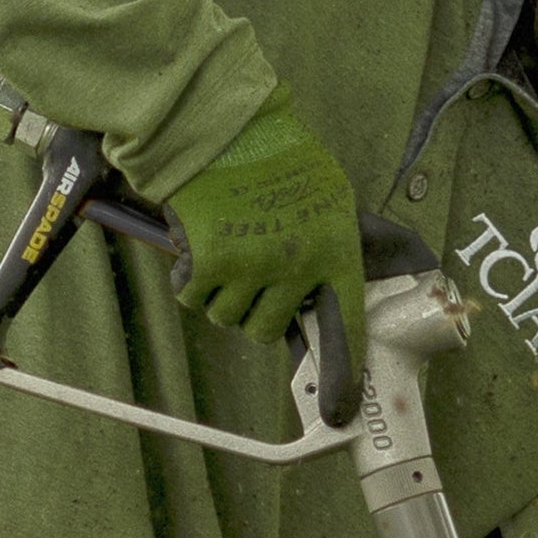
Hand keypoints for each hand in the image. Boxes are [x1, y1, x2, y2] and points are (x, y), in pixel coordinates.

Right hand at [163, 84, 364, 422]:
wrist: (221, 123)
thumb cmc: (275, 150)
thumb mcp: (326, 193)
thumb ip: (328, 242)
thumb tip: (322, 291)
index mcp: (334, 249)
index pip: (348, 327)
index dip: (344, 375)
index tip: (341, 414)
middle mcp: (297, 267)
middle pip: (268, 328)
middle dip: (256, 308)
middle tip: (250, 272)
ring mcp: (251, 269)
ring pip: (228, 316)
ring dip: (221, 291)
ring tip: (225, 244)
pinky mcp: (208, 265)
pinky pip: (192, 298)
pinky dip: (189, 279)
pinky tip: (198, 243)